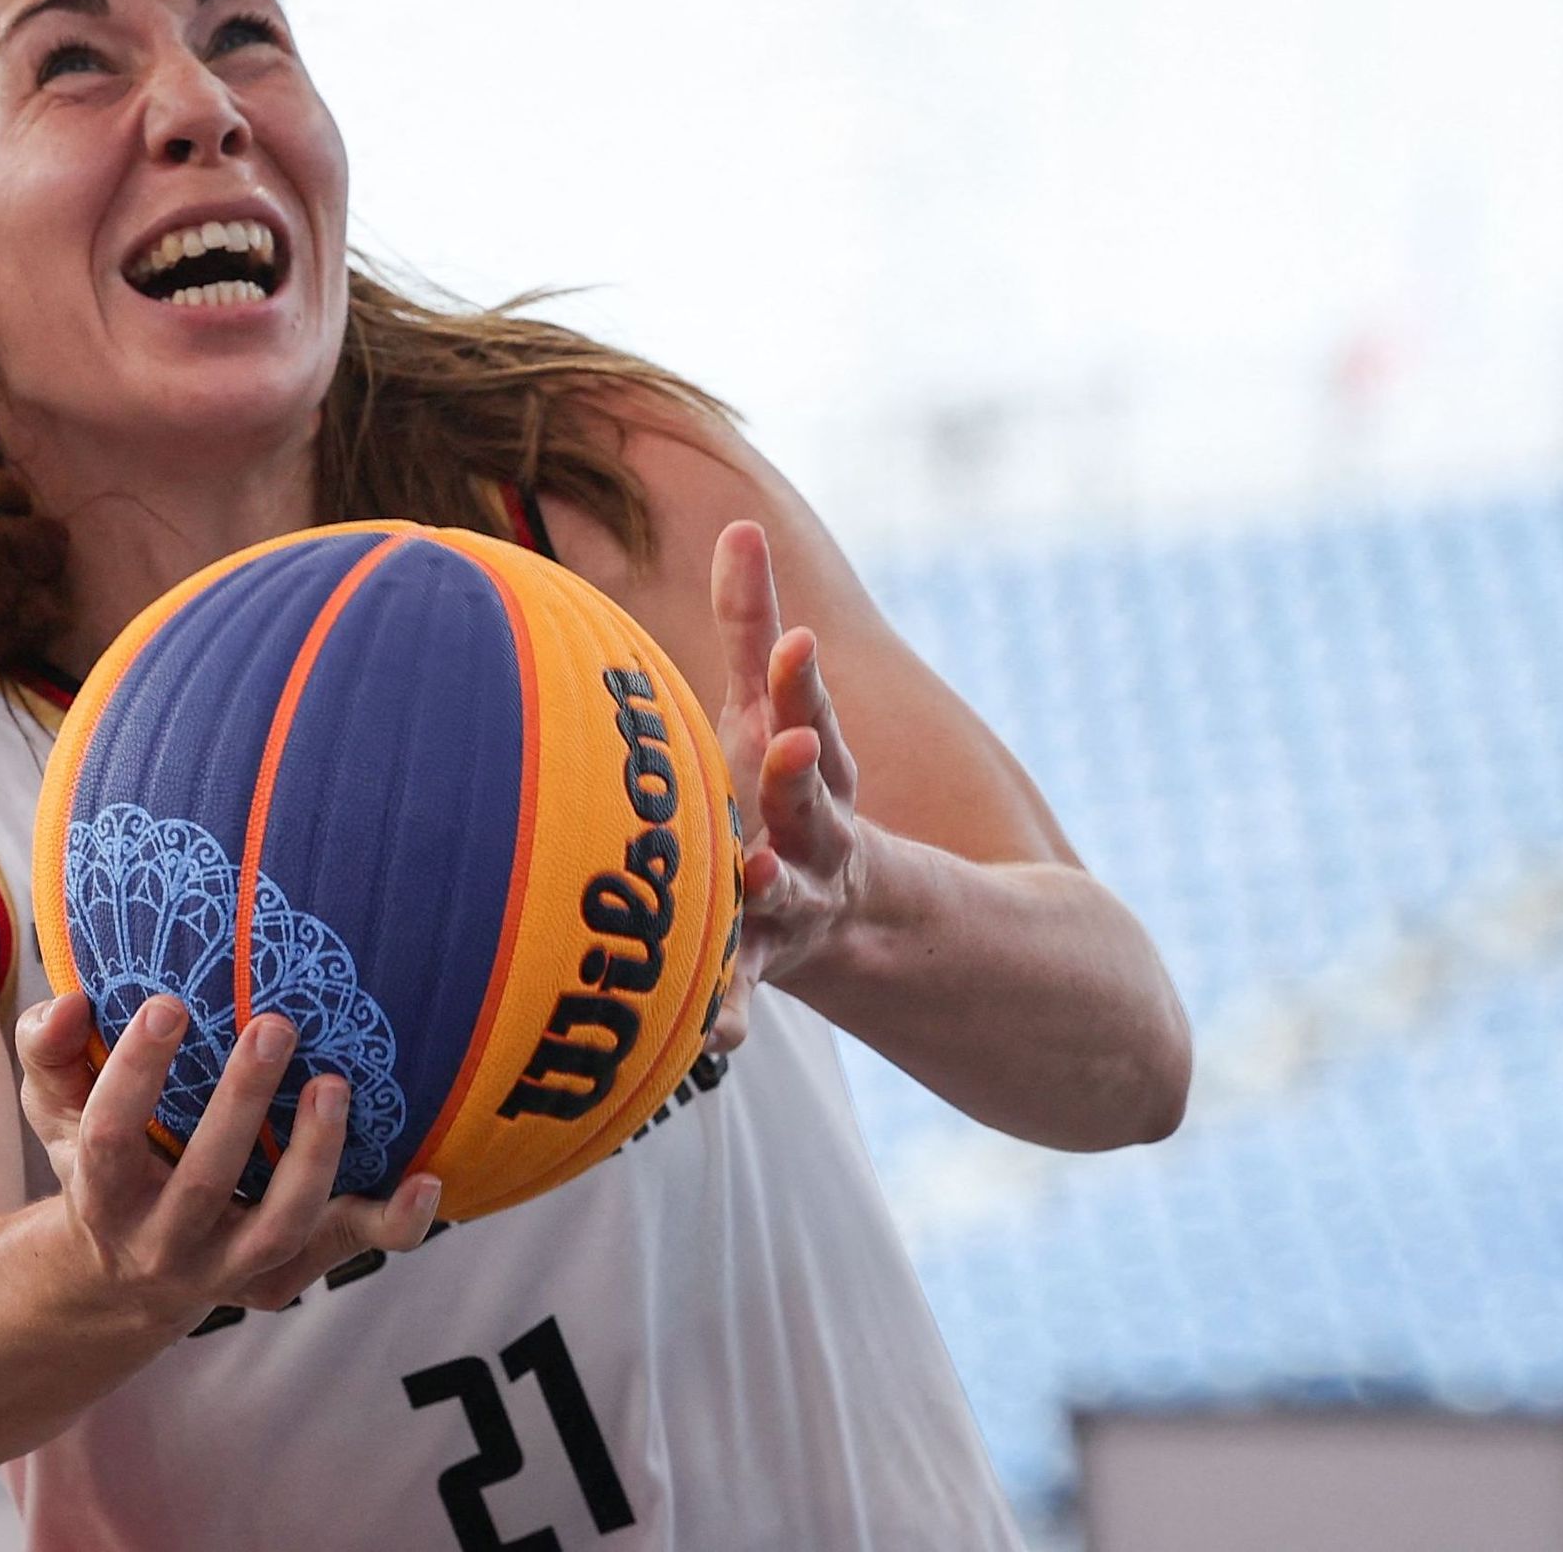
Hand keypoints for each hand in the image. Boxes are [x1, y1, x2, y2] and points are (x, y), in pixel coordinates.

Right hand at [16, 992, 441, 1329]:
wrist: (124, 1277)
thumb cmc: (97, 1160)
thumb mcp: (54, 1109)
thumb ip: (46, 1049)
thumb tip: (73, 1001)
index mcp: (102, 1196)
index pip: (113, 1137)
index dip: (136, 1075)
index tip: (168, 1004)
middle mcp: (165, 1242)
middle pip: (205, 1181)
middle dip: (241, 1104)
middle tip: (274, 1025)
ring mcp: (230, 1268)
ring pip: (282, 1225)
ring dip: (314, 1158)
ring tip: (335, 1085)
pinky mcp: (284, 1275)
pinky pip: (345, 1250)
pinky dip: (393, 1222)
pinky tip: (427, 1178)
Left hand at [709, 519, 874, 1046]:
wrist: (850, 920)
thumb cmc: (776, 791)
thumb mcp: (765, 711)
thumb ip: (750, 627)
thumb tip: (740, 522)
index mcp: (807, 770)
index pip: (813, 717)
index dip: (806, 682)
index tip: (799, 642)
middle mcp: (811, 835)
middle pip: (812, 801)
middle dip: (800, 772)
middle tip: (792, 745)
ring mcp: (791, 904)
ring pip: (784, 897)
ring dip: (769, 886)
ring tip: (748, 873)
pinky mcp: (758, 965)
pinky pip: (742, 992)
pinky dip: (727, 1012)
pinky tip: (711, 1038)